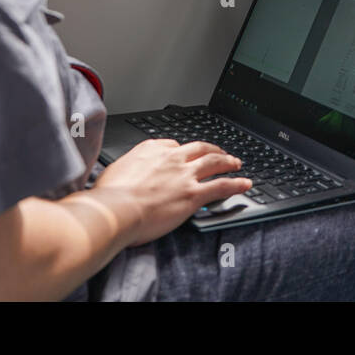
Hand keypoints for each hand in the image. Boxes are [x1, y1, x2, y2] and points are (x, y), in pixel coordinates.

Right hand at [93, 139, 252, 245]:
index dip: (183, 151)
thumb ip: (127, 168)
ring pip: (214, 162)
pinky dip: (236, 184)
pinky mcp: (193, 194)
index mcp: (151, 149)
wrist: (116, 209)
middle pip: (199, 148)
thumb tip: (125, 173)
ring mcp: (185, 175)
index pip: (173, 145)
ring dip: (228, 161)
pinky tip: (245, 184)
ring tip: (236, 163)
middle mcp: (171, 158)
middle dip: (213, 149)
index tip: (186, 154)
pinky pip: (221, 186)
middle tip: (220, 153)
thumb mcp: (114, 171)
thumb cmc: (109, 196)